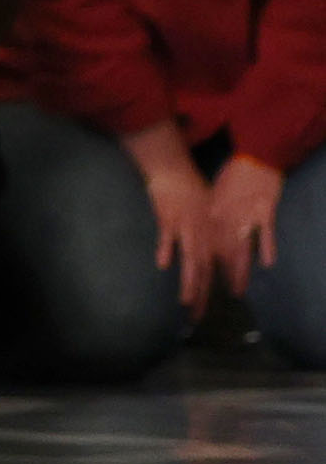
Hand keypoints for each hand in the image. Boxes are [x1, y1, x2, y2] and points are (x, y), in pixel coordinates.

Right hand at [123, 121, 220, 315]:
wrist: (173, 170)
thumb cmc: (187, 190)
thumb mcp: (203, 214)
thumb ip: (202, 236)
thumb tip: (200, 258)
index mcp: (210, 235)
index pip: (214, 268)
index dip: (210, 292)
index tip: (203, 311)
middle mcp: (202, 234)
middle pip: (203, 270)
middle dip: (201, 295)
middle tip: (196, 317)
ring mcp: (186, 227)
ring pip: (190, 259)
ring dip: (189, 280)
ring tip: (186, 301)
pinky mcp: (169, 218)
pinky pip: (168, 236)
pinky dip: (167, 249)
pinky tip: (163, 265)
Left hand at [201, 153, 288, 297]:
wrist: (252, 158)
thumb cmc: (233, 179)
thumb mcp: (215, 202)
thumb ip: (212, 222)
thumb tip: (204, 241)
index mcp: (213, 221)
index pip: (205, 253)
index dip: (200, 275)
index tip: (195, 296)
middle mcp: (225, 222)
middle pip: (219, 256)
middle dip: (213, 282)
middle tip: (205, 305)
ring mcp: (243, 217)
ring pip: (239, 249)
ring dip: (237, 270)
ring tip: (236, 289)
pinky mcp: (263, 210)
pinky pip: (265, 231)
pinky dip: (266, 245)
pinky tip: (268, 262)